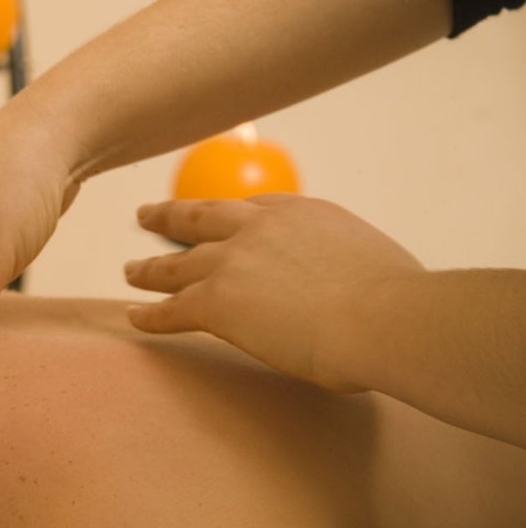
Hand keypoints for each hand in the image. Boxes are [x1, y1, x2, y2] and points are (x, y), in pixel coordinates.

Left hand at [124, 195, 423, 391]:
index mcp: (300, 213)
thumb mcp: (374, 260)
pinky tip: (134, 318)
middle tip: (146, 216)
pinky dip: (149, 315)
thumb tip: (363, 286)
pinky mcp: (215, 301)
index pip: (250, 209)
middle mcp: (257, 228)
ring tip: (131, 270)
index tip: (210, 217)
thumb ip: (351, 265)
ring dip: (148, 268)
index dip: (224, 215)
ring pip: (175, 264)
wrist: (381, 315)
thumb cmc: (396, 299)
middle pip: (200, 218)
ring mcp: (232, 261)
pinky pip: (171, 308)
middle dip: (170, 217)